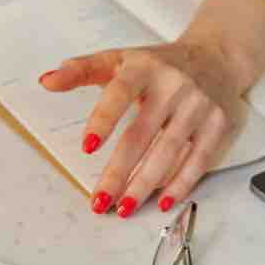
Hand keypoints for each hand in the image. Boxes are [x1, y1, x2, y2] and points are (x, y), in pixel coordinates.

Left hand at [38, 40, 241, 218]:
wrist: (215, 57)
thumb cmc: (157, 65)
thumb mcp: (119, 60)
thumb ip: (81, 70)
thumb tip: (46, 81)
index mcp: (143, 67)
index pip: (120, 93)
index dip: (103, 120)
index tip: (87, 148)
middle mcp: (173, 84)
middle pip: (142, 132)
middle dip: (119, 170)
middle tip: (100, 200)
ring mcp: (198, 104)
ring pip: (169, 150)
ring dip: (145, 184)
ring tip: (124, 207)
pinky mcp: (218, 123)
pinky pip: (199, 158)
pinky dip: (181, 182)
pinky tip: (163, 201)